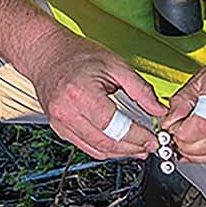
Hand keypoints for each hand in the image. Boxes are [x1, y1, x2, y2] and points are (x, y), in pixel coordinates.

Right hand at [26, 26, 166, 160]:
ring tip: (138, 148)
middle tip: (149, 146)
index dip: (137, 136)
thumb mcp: (115, 64)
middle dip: (132, 148)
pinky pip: (85, 147)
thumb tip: (158, 109)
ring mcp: (60, 122)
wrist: (47, 53)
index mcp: (81, 93)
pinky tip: (118, 146)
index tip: (153, 139)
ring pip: (96, 149)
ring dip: (120, 153)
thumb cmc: (77, 54)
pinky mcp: (59, 128)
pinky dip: (104, 149)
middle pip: (106, 142)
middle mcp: (67, 111)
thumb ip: (140, 89)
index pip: (115, 126)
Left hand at [162, 44, 205, 163]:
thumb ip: (182, 102)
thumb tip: (169, 123)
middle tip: (176, 142)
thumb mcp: (202, 77)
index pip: (201, 124)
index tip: (172, 130)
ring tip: (188, 146)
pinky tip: (205, 147)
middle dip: (188, 148)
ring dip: (200, 155)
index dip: (182, 133)